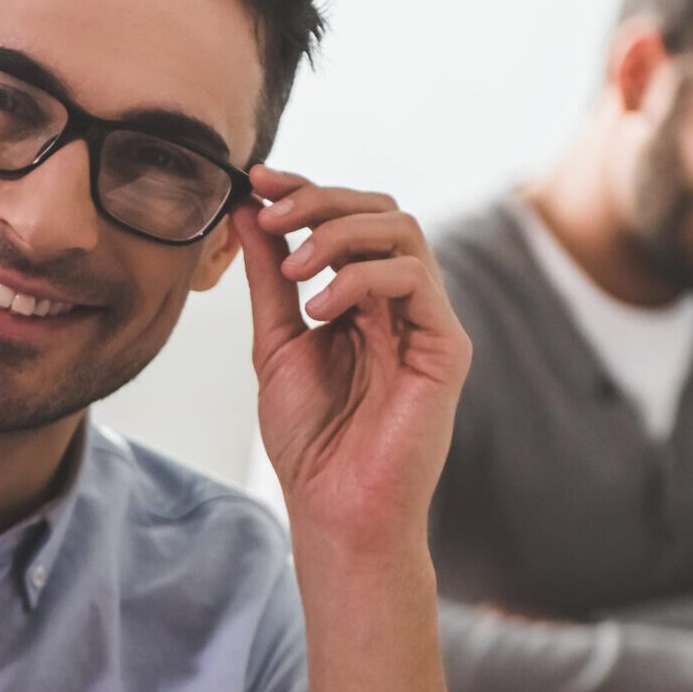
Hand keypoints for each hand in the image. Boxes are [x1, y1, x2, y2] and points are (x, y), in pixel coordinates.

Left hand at [234, 167, 472, 557]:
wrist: (335, 510)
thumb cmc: (311, 441)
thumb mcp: (276, 344)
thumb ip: (269, 279)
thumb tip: (246, 212)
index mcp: (364, 299)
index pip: (348, 220)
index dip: (306, 192)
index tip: (258, 182)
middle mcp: (401, 304)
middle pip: (382, 211)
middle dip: (321, 201)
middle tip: (272, 214)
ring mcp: (428, 322)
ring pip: (403, 232)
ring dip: (338, 235)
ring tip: (293, 272)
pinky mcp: (447, 348)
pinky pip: (416, 281)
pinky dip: (362, 278)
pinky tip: (320, 309)